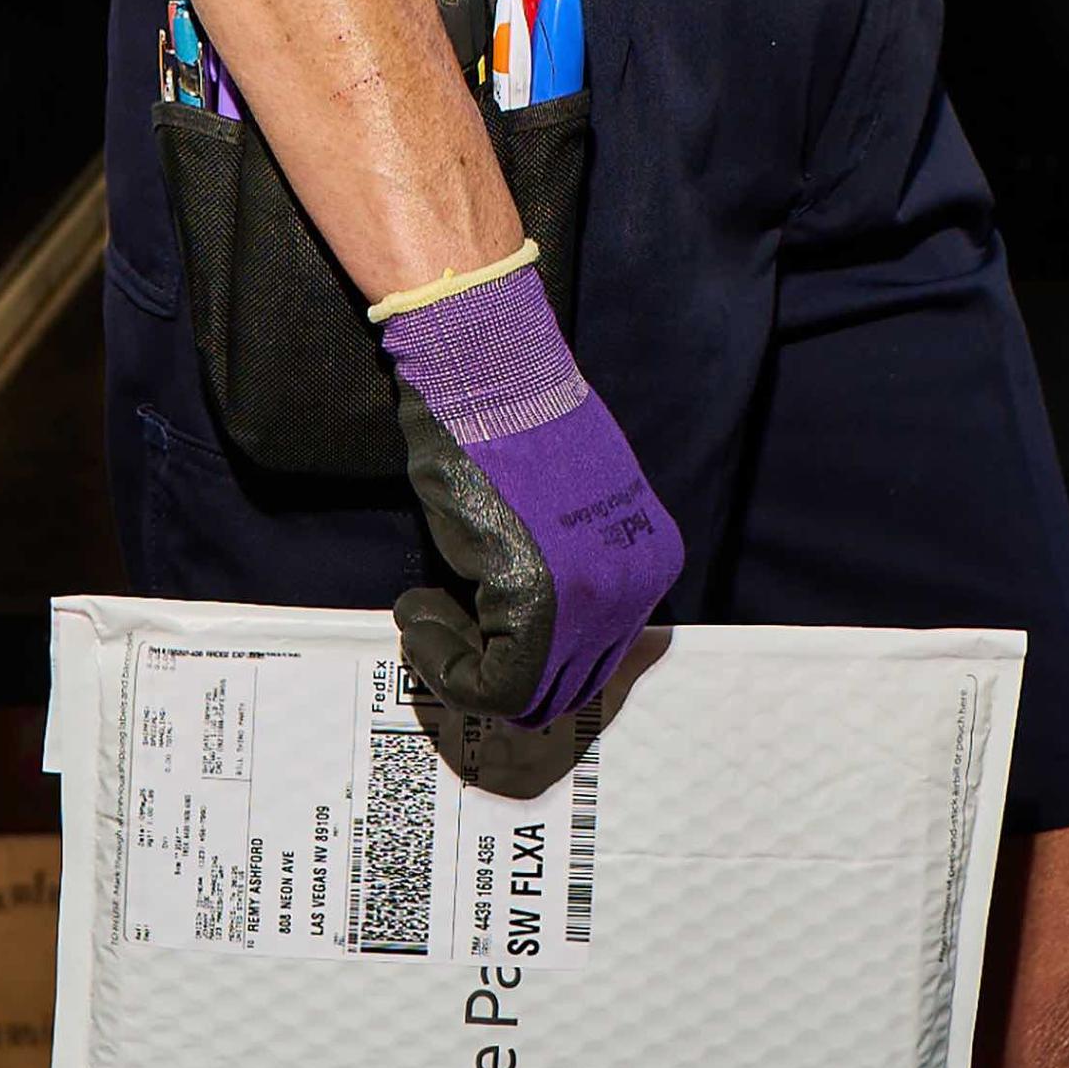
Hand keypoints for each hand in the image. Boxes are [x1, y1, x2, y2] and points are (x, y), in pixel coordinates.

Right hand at [377, 255, 682, 728]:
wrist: (484, 370)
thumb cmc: (502, 424)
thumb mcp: (557, 514)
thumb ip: (561, 577)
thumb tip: (518, 642)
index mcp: (649, 559)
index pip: (589, 659)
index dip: (516, 656)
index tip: (465, 615)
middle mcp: (638, 585)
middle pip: (566, 688)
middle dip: (492, 672)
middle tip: (439, 624)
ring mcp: (599, 598)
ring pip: (529, 697)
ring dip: (463, 670)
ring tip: (428, 613)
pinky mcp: (547, 601)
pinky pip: (496, 685)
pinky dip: (445, 663)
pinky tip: (419, 608)